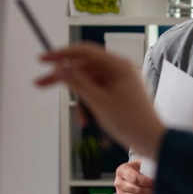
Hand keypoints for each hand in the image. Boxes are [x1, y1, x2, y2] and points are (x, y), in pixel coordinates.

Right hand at [35, 42, 165, 159]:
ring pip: (88, 83)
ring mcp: (120, 81)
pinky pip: (97, 92)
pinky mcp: (120, 92)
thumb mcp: (98, 103)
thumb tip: (59, 68)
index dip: (61, 54)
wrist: (152, 141)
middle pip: (84, 67)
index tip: (42, 60)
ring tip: (83, 121)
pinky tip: (89, 121)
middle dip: (66, 81)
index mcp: (119, 66)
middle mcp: (120, 69)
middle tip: (40, 84)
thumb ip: (77, 83)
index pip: (84, 52)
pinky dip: (90, 105)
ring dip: (80, 101)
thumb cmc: (130, 123)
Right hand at [115, 160, 159, 193]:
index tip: (157, 183)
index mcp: (122, 171)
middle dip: (151, 191)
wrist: (131, 173)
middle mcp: (119, 182)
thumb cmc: (136, 168)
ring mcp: (120, 193)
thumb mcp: (141, 163)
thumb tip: (158, 172)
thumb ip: (148, 166)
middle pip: (137, 190)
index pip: (136, 179)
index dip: (148, 182)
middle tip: (160, 190)